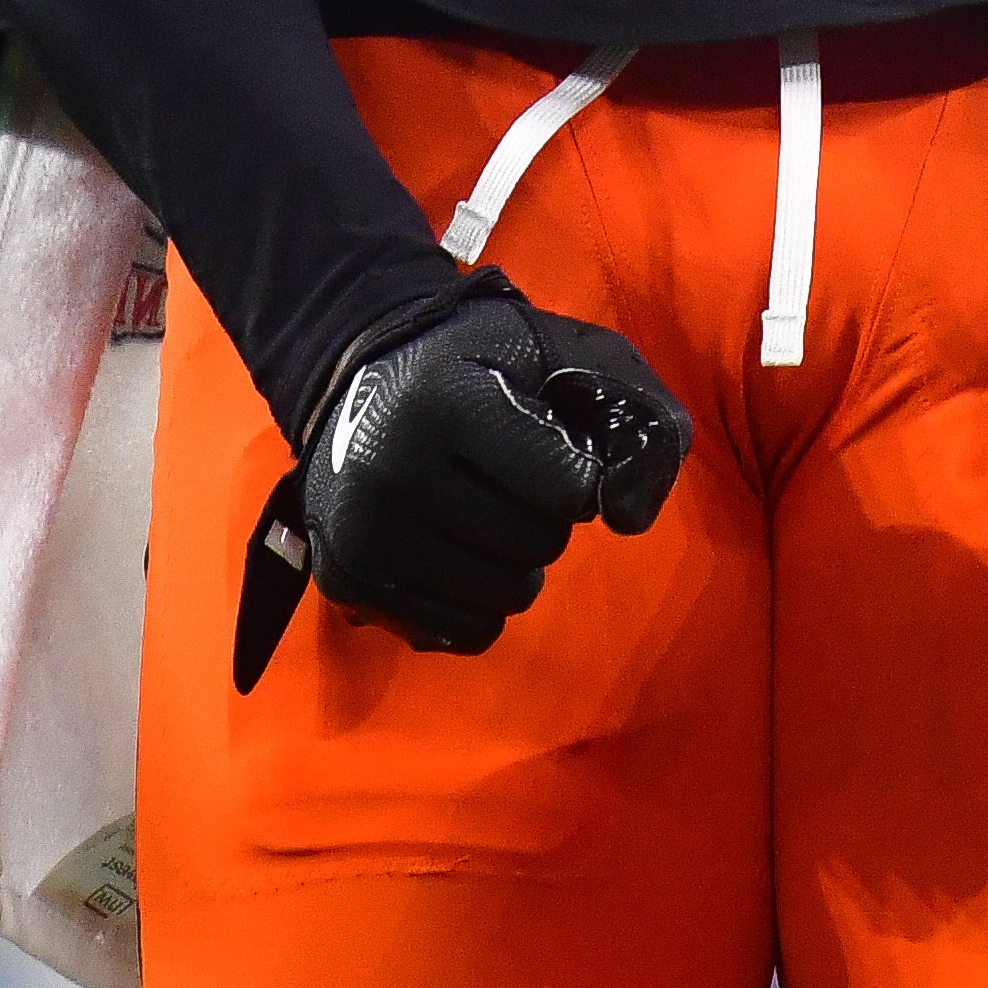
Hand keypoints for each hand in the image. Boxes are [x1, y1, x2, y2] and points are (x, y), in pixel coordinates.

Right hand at [239, 274, 687, 681]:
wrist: (358, 374)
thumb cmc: (483, 365)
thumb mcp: (571, 356)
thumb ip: (637, 417)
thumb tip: (629, 521)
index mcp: (447, 403)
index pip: (570, 489)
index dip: (576, 471)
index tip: (544, 441)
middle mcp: (392, 472)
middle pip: (539, 545)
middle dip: (544, 515)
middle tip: (504, 474)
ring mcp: (362, 534)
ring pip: (507, 597)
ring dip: (515, 562)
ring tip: (478, 508)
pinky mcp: (350, 583)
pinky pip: (467, 631)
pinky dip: (480, 600)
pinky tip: (454, 549)